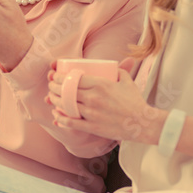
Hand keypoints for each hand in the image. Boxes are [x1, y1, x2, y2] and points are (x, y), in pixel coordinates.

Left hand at [47, 57, 165, 143]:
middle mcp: (94, 98)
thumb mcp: (127, 80)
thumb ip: (119, 70)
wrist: (142, 123)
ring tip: (51, 98)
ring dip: (55, 101)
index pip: (73, 78)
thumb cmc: (135, 101)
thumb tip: (113, 66)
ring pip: (66, 106)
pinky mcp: (92, 127)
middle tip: (51, 86)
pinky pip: (72, 122)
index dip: (60, 77)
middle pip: (66, 91)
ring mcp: (92, 113)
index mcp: (101, 84)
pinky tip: (56, 116)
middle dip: (54, 87)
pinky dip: (61, 119)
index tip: (54, 75)